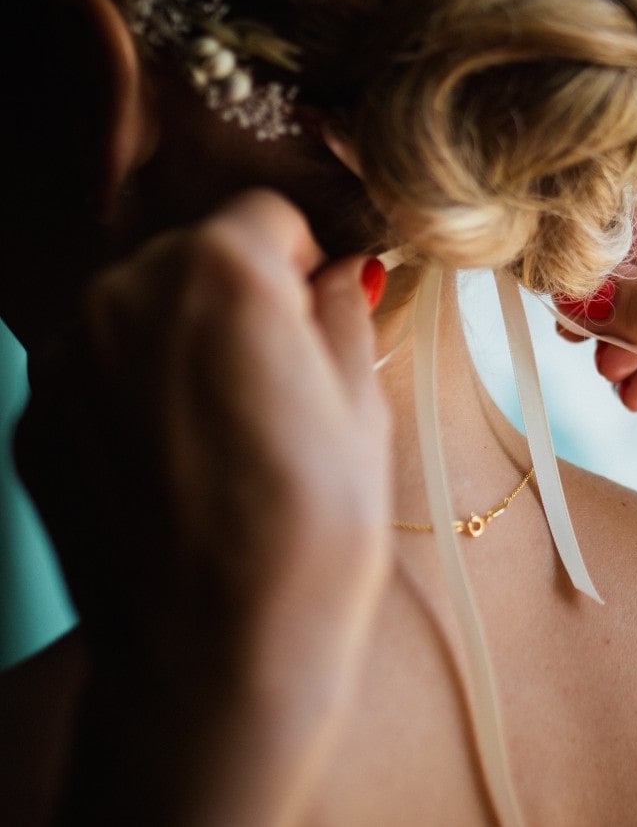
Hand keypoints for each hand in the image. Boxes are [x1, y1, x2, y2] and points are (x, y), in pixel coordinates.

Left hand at [16, 190, 390, 819]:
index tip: (323, 312)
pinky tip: (178, 468)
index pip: (267, 215)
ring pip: (140, 313)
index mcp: (220, 272)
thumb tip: (335, 276)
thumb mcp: (364, 411)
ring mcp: (64, 358)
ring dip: (183, 344)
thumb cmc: (310, 535)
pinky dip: (135, 397)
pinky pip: (97, 374)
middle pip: (194, 257)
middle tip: (282, 386)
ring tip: (228, 435)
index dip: (306, 261)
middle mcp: (123, 292)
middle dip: (239, 298)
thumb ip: (342, 315)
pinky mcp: (34, 420)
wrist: (212, 660)